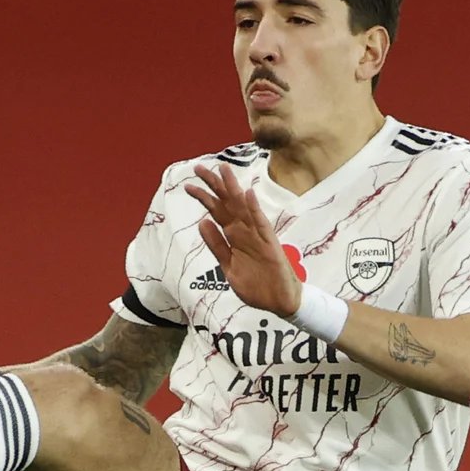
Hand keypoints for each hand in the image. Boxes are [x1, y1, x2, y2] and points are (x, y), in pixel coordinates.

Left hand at [185, 163, 301, 315]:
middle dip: (214, 186)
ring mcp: (258, 236)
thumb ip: (217, 246)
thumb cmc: (257, 285)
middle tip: (198, 168)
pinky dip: (255, 210)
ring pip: (243, 208)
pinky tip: (248, 195)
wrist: (280, 302)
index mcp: (234, 238)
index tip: (189, 185)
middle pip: (227, 204)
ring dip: (233, 189)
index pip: (217, 213)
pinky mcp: (270, 245)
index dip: (204, 198)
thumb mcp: (229, 267)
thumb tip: (202, 223)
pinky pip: (261, 225)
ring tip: (223, 170)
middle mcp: (245, 232)